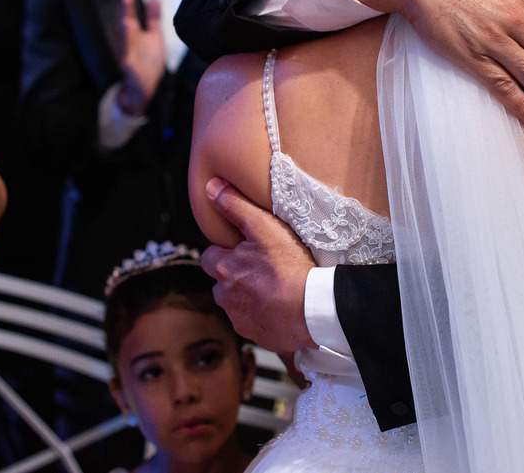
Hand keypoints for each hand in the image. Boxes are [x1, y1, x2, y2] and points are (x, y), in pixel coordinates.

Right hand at [114, 0, 165, 115]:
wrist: (144, 88)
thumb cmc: (147, 61)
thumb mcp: (154, 37)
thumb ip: (153, 19)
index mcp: (131, 32)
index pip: (128, 12)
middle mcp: (125, 40)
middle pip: (123, 20)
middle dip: (124, 7)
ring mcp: (125, 53)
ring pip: (122, 37)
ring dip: (123, 24)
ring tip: (125, 13)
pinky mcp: (127, 67)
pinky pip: (125, 56)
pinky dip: (125, 47)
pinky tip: (128, 39)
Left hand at [199, 178, 317, 354]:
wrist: (312, 308)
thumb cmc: (290, 267)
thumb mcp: (264, 227)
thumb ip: (235, 206)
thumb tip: (211, 188)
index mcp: (225, 270)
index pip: (210, 258)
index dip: (225, 253)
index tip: (241, 251)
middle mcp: (227, 297)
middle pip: (222, 284)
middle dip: (234, 278)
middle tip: (260, 271)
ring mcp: (241, 319)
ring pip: (236, 305)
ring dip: (248, 298)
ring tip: (272, 290)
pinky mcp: (257, 336)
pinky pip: (253, 324)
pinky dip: (263, 317)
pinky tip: (280, 309)